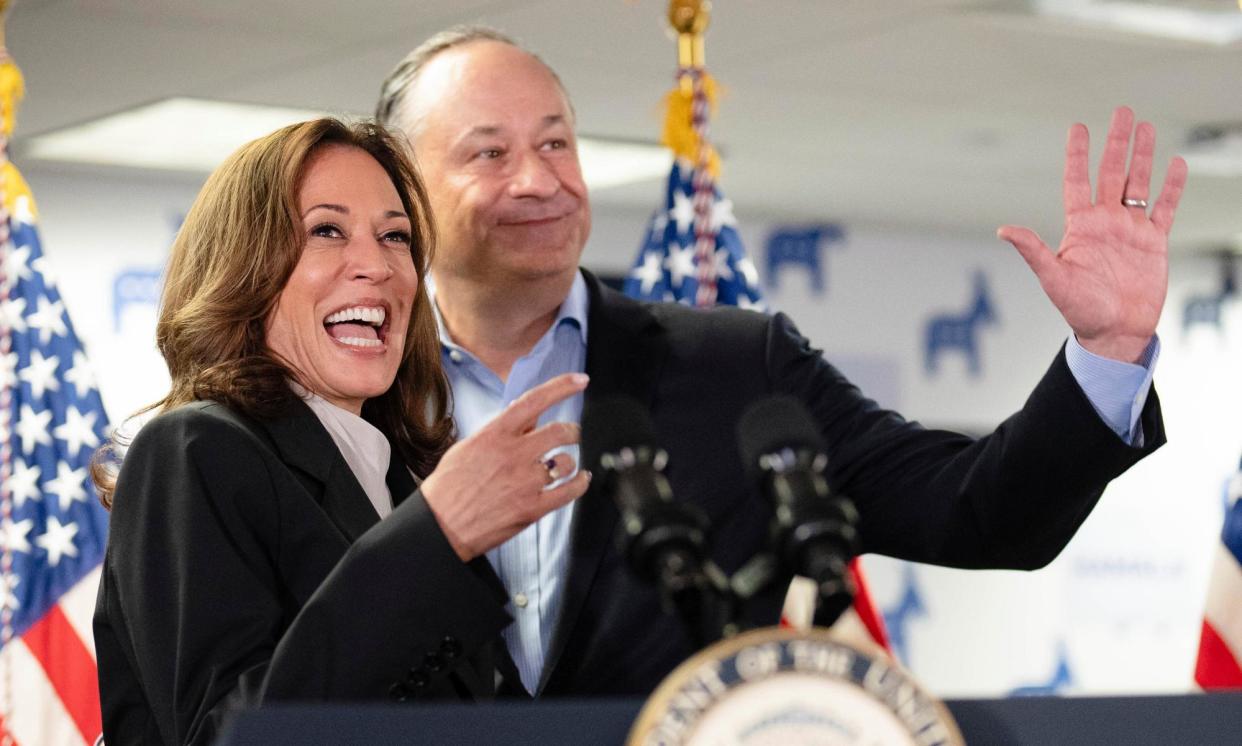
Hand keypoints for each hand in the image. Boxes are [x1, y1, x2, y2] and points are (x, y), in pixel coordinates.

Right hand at [420, 372, 590, 560]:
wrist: (440, 525)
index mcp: (495, 435)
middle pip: (560, 431)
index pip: (534, 401)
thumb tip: (524, 413)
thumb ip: (500, 430)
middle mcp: (513, 455)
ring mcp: (525, 482)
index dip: (562, 386)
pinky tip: (579, 480)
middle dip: (572, 431)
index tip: (580, 380)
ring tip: (562, 465)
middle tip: (572, 433)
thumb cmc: (450, 486)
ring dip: (570, 462)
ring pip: (567, 462)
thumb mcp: (469, 446)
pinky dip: (579, 484)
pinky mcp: (532, 508)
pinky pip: (569, 492)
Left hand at [998, 106, 1187, 362]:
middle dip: (1116, 142)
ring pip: (1138, 183)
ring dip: (1142, 156)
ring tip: (1146, 127)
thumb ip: (1033, 250)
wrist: (1114, 332)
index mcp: (1079, 226)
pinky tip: (1176, 164)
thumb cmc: (1079, 309)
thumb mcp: (1053, 278)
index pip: (1078, 180)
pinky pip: (1164, 208)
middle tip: (1122, 111)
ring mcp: (1130, 230)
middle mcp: (1104, 222)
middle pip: (1111, 172)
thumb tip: (1002, 230)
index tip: (1079, 126)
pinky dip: (1171, 187)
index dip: (1078, 154)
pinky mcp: (1154, 243)